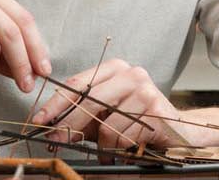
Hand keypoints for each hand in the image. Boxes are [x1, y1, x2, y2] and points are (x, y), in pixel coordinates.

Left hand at [29, 59, 212, 150]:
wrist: (178, 128)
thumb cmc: (137, 120)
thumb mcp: (105, 115)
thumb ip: (82, 116)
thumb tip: (51, 127)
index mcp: (115, 68)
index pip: (77, 83)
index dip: (55, 103)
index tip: (40, 119)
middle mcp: (131, 73)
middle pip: (89, 101)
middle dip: (69, 125)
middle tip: (57, 141)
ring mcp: (145, 90)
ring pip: (107, 125)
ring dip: (102, 145)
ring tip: (107, 151)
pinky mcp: (156, 109)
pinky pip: (124, 136)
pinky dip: (120, 149)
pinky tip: (127, 149)